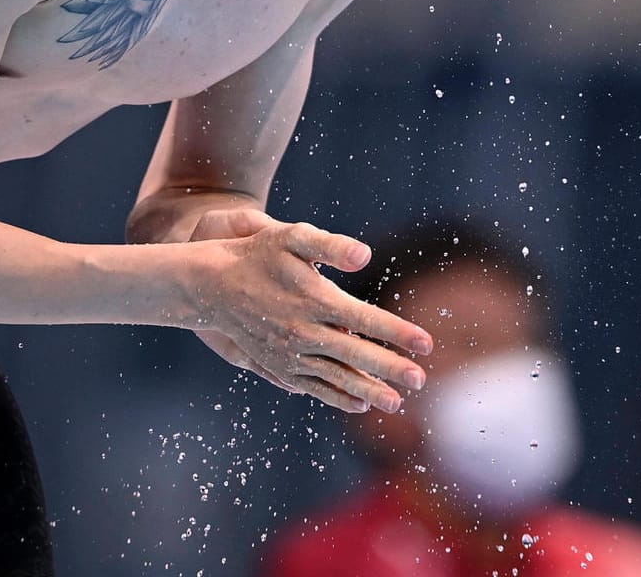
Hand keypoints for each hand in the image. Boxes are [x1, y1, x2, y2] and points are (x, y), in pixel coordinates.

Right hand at [194, 221, 432, 413]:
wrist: (213, 285)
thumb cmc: (258, 255)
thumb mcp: (291, 236)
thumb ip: (330, 245)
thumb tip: (365, 255)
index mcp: (316, 300)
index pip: (367, 319)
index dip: (398, 333)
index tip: (427, 345)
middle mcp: (305, 332)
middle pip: (356, 355)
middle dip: (391, 368)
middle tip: (422, 381)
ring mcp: (290, 353)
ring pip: (336, 378)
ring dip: (368, 391)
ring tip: (396, 404)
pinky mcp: (278, 366)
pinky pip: (314, 386)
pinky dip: (337, 396)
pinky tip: (358, 404)